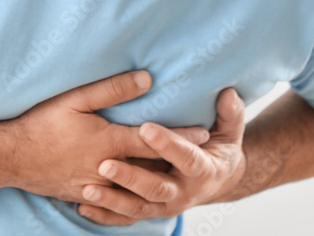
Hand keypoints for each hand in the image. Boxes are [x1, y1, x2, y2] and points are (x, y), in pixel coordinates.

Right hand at [9, 70, 210, 203]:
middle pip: (150, 169)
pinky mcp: (83, 195)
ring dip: (157, 182)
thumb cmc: (41, 123)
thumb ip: (113, 89)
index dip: (181, 136)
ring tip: (177, 174)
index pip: (154, 140)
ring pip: (136, 190)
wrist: (9, 158)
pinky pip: (116, 201)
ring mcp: (95, 187)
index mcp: (109, 142)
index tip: (204, 133)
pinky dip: (133, 197)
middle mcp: (107, 169)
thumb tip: (147, 79)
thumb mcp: (76, 99)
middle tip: (200, 157)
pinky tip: (141, 193)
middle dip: (175, 163)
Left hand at [76, 87, 246, 225]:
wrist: (218, 181)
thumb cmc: (219, 148)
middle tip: (105, 164)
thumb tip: (229, 93)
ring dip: (112, 200)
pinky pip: (126, 218)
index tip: (146, 129)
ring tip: (87, 189)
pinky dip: (105, 215)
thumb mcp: (230, 131)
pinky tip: (82, 206)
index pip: (186, 157)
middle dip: (130, 178)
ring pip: (137, 208)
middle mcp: (183, 193)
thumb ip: (230, 114)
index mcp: (203, 170)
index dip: (167, 144)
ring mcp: (165, 206)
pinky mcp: (150, 211)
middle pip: (156, 188)